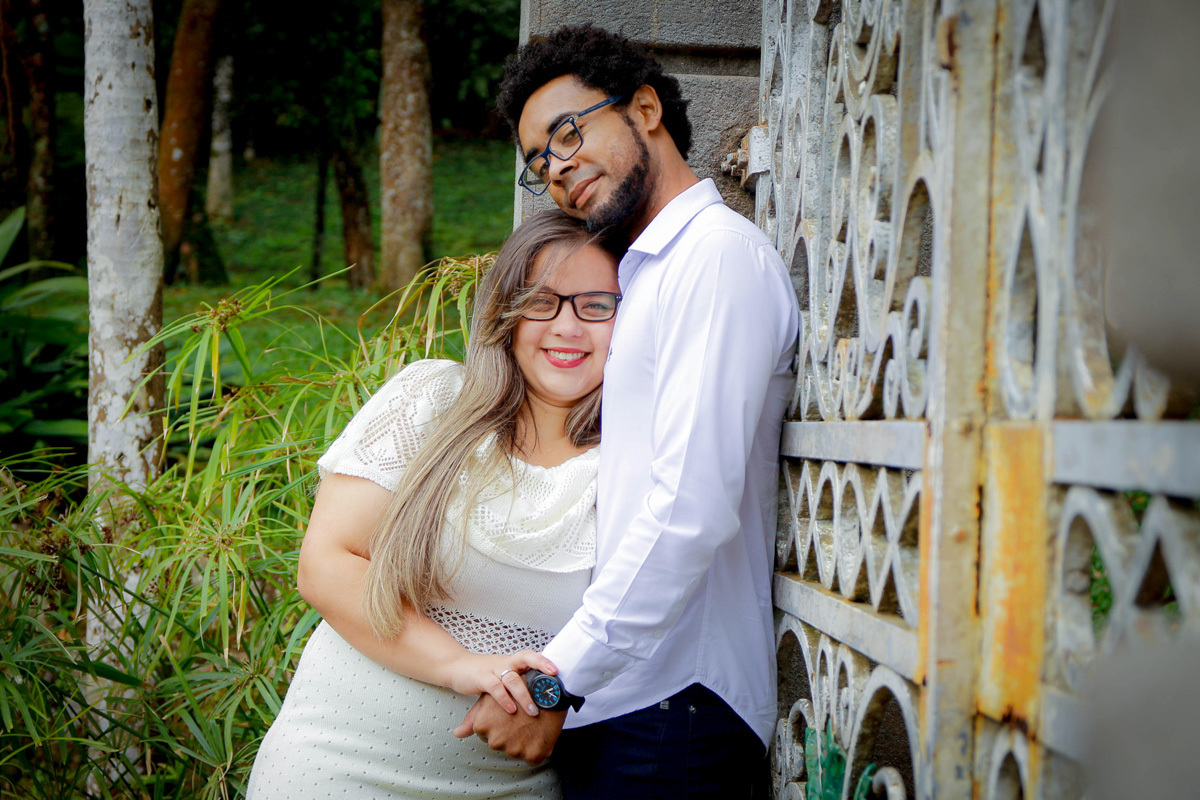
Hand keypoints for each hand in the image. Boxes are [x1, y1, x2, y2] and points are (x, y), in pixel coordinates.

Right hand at [445, 650, 556, 716]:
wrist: (457, 667)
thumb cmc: (483, 673)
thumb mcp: (502, 676)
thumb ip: (517, 685)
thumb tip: (537, 700)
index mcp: (512, 661)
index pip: (531, 655)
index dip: (544, 660)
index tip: (557, 670)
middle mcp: (505, 662)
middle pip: (525, 658)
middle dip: (541, 667)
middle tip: (552, 682)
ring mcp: (493, 669)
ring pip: (512, 678)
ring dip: (524, 696)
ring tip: (533, 711)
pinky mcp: (481, 678)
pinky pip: (495, 687)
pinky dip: (504, 699)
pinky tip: (511, 709)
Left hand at [452, 694, 566, 763]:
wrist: (550, 688)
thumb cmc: (518, 690)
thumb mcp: (491, 699)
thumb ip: (472, 719)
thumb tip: (457, 733)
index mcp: (482, 726)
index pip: (485, 735)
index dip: (498, 724)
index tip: (507, 715)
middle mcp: (496, 740)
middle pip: (499, 744)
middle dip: (508, 733)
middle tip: (519, 720)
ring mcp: (514, 749)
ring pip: (515, 750)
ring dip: (521, 741)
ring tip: (528, 724)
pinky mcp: (532, 755)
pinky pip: (531, 757)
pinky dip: (535, 748)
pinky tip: (537, 733)